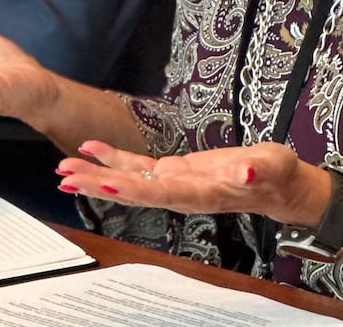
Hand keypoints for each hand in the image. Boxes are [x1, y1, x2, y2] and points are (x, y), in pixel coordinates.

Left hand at [54, 139, 326, 223]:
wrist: (279, 186)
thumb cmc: (277, 177)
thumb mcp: (273, 168)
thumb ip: (257, 171)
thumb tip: (243, 171)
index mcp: (199, 193)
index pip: (157, 192)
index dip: (128, 188)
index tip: (100, 182)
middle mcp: (180, 193)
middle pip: (131, 191)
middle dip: (96, 183)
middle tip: (63, 176)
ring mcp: (174, 184)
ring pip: (127, 181)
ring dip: (94, 175)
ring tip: (63, 169)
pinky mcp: (174, 172)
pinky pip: (137, 167)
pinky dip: (113, 158)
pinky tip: (91, 149)